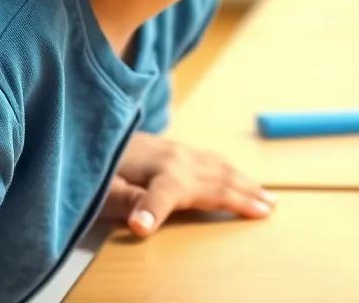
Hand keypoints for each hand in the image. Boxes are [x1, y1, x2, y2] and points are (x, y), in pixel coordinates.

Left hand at [100, 132, 275, 236]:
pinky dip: (230, 170)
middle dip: (242, 196)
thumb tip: (145, 220)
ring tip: (267, 197)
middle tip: (269, 210)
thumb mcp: (101, 191)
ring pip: (218, 168)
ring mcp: (177, 151)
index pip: (162, 198)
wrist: (89, 130)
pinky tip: (234, 174)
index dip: (155, 215)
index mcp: (154, 171)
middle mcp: (174, 159)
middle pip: (214, 180)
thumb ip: (126, 202)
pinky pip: (211, 160)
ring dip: (244, 182)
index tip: (148, 229)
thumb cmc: (93, 170)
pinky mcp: (173, 149)